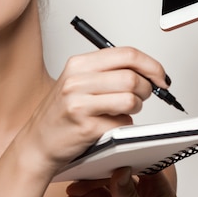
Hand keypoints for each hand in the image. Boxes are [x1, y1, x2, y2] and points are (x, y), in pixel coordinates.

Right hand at [16, 47, 168, 176]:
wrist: (37, 142)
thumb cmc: (61, 113)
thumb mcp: (77, 82)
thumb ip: (107, 71)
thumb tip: (147, 70)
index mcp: (78, 64)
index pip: (126, 54)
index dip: (151, 65)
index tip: (160, 76)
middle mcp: (77, 81)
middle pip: (132, 78)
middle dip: (146, 89)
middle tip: (142, 96)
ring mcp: (80, 104)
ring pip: (130, 100)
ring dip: (136, 108)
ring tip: (123, 111)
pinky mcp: (86, 128)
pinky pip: (122, 124)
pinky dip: (123, 126)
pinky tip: (110, 126)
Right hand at [64, 167, 182, 196]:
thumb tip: (120, 174)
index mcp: (159, 187)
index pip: (137, 162)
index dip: (117, 156)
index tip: (98, 156)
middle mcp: (144, 190)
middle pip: (116, 171)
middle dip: (94, 175)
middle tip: (78, 179)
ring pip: (104, 185)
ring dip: (86, 187)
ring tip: (72, 194)